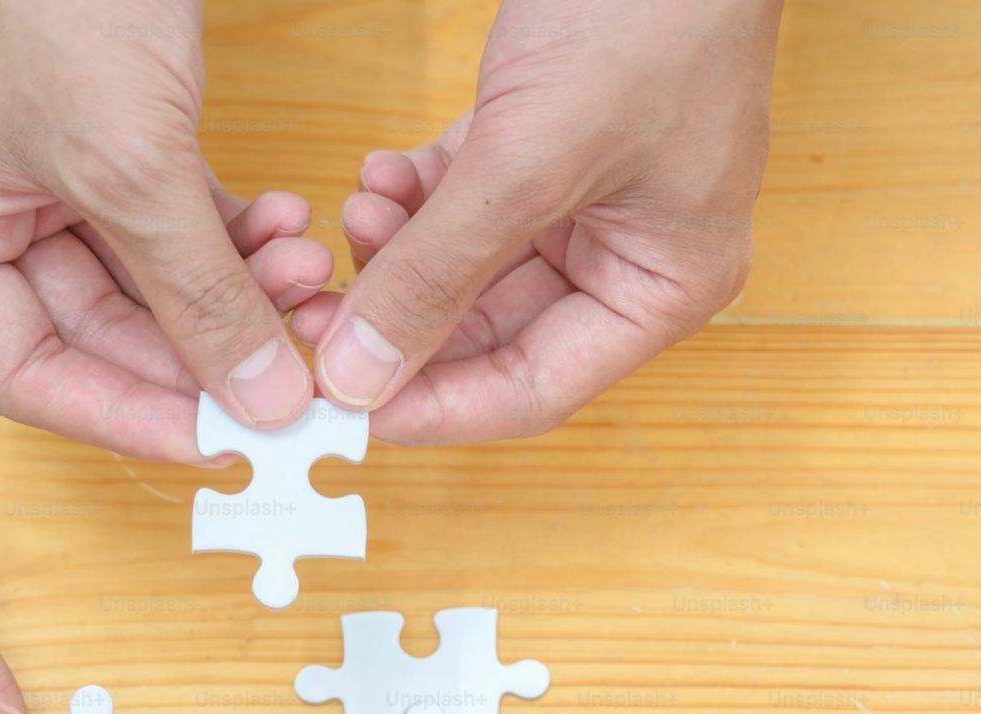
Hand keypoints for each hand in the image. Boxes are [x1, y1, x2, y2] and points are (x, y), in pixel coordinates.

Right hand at [0, 0, 332, 460]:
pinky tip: (293, 233)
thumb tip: (261, 405)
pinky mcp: (103, 128)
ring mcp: (36, 165)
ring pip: (148, 276)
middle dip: (205, 345)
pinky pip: (173, 219)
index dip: (130, 418)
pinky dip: (234, 235)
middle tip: (298, 368)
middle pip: (98, 331)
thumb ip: (198, 294)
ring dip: (234, 289)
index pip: (28, 373)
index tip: (228, 446)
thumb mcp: (131, 163)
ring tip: (313, 280)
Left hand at [292, 0, 783, 442]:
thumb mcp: (527, 162)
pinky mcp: (550, 146)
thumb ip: (439, 276)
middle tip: (316, 314)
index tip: (340, 403)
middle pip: (490, 336)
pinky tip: (378, 175)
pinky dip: (414, 199)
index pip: (533, 391)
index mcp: (664, 288)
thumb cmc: (649, 17)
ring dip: (401, 252)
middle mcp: (632, 258)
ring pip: (468, 270)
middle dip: (402, 319)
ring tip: (357, 212)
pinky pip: (465, 205)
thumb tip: (359, 376)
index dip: (432, 407)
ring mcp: (591, 201)